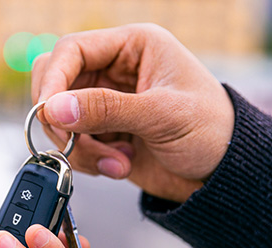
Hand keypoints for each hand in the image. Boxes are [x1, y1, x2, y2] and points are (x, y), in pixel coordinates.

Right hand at [32, 24, 234, 202]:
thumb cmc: (212, 131)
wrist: (224, 175)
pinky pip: (72, 144)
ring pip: (60, 118)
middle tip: (73, 144)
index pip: (72, 50)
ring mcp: (106, 103)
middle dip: (61, 118)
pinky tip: (119, 165)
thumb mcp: (162, 115)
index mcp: (133, 46)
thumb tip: (53, 108)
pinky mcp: (103, 133)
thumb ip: (107, 109)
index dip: (53, 80)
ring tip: (116, 162)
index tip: (47, 112)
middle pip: (56, 83)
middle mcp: (114, 70)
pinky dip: (87, 160)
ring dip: (79, 147)